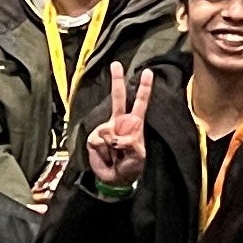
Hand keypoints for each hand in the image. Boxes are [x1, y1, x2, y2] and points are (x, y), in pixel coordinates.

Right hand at [83, 62, 152, 186]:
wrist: (115, 178)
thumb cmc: (131, 166)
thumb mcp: (138, 156)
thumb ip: (130, 144)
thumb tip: (117, 136)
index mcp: (134, 124)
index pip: (140, 103)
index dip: (144, 89)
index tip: (147, 72)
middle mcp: (119, 122)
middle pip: (118, 98)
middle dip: (117, 80)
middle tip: (116, 64)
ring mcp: (106, 128)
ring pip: (108, 131)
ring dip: (113, 148)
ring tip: (116, 156)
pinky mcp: (95, 138)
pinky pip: (99, 142)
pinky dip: (104, 152)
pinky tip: (107, 156)